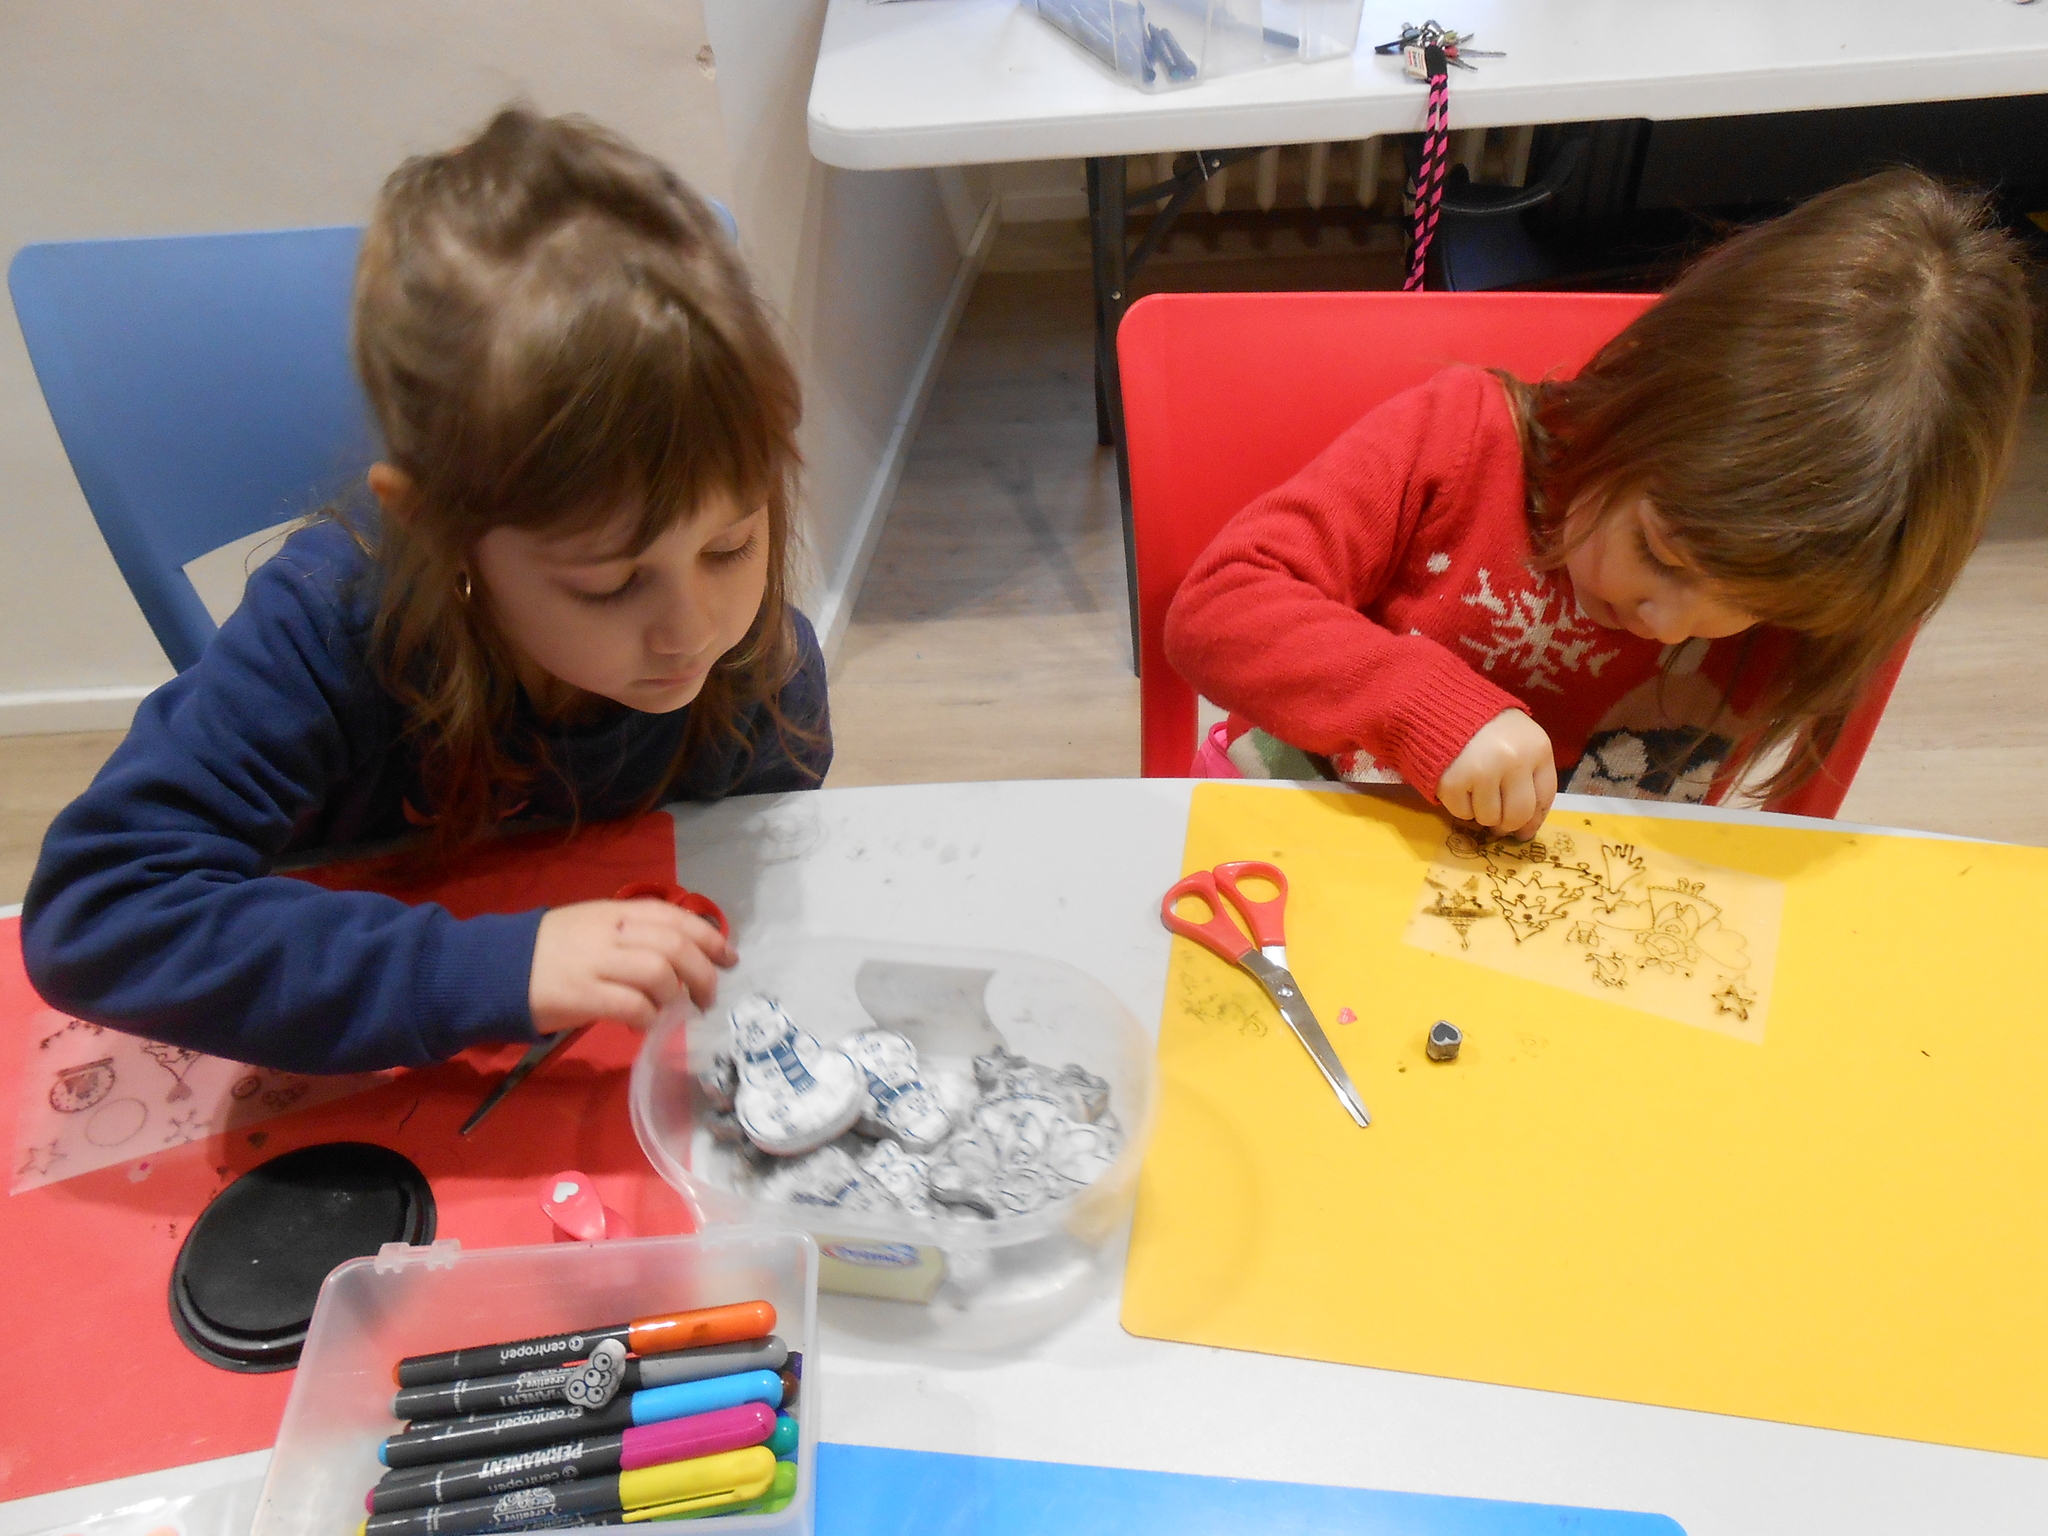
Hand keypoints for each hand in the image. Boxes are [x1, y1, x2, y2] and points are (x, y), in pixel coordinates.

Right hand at [528, 898, 737, 1033]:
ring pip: (659, 972)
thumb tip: (682, 958)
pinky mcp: (582, 994)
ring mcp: (596, 962)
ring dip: (677, 996)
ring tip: (676, 1012)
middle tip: (708, 996)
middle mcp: (611, 931)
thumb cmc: (551, 950)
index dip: (709, 936)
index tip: (728, 957)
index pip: (675, 916)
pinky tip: (646, 1025)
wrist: (495, 967)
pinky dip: (649, 1017)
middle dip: (703, 972)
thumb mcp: (595, 927)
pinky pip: (632, 1005)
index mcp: (617, 911)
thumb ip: (635, 935)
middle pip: (675, 944)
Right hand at [1437, 709, 1555, 839]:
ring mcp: (1483, 771)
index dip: (1534, 819)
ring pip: (1489, 818)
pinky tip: (1457, 785)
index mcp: (1537, 748)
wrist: (1438, 703)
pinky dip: (1458, 806)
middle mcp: (1514, 760)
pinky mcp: (1453, 781)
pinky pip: (1462, 813)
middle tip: (1496, 823)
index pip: (1544, 797)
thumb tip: (1526, 827)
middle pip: (1518, 814)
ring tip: (1473, 791)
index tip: (1524, 830)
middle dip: (1506, 824)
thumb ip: (1528, 773)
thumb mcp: (1518, 738)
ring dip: (1480, 813)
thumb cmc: (1483, 722)